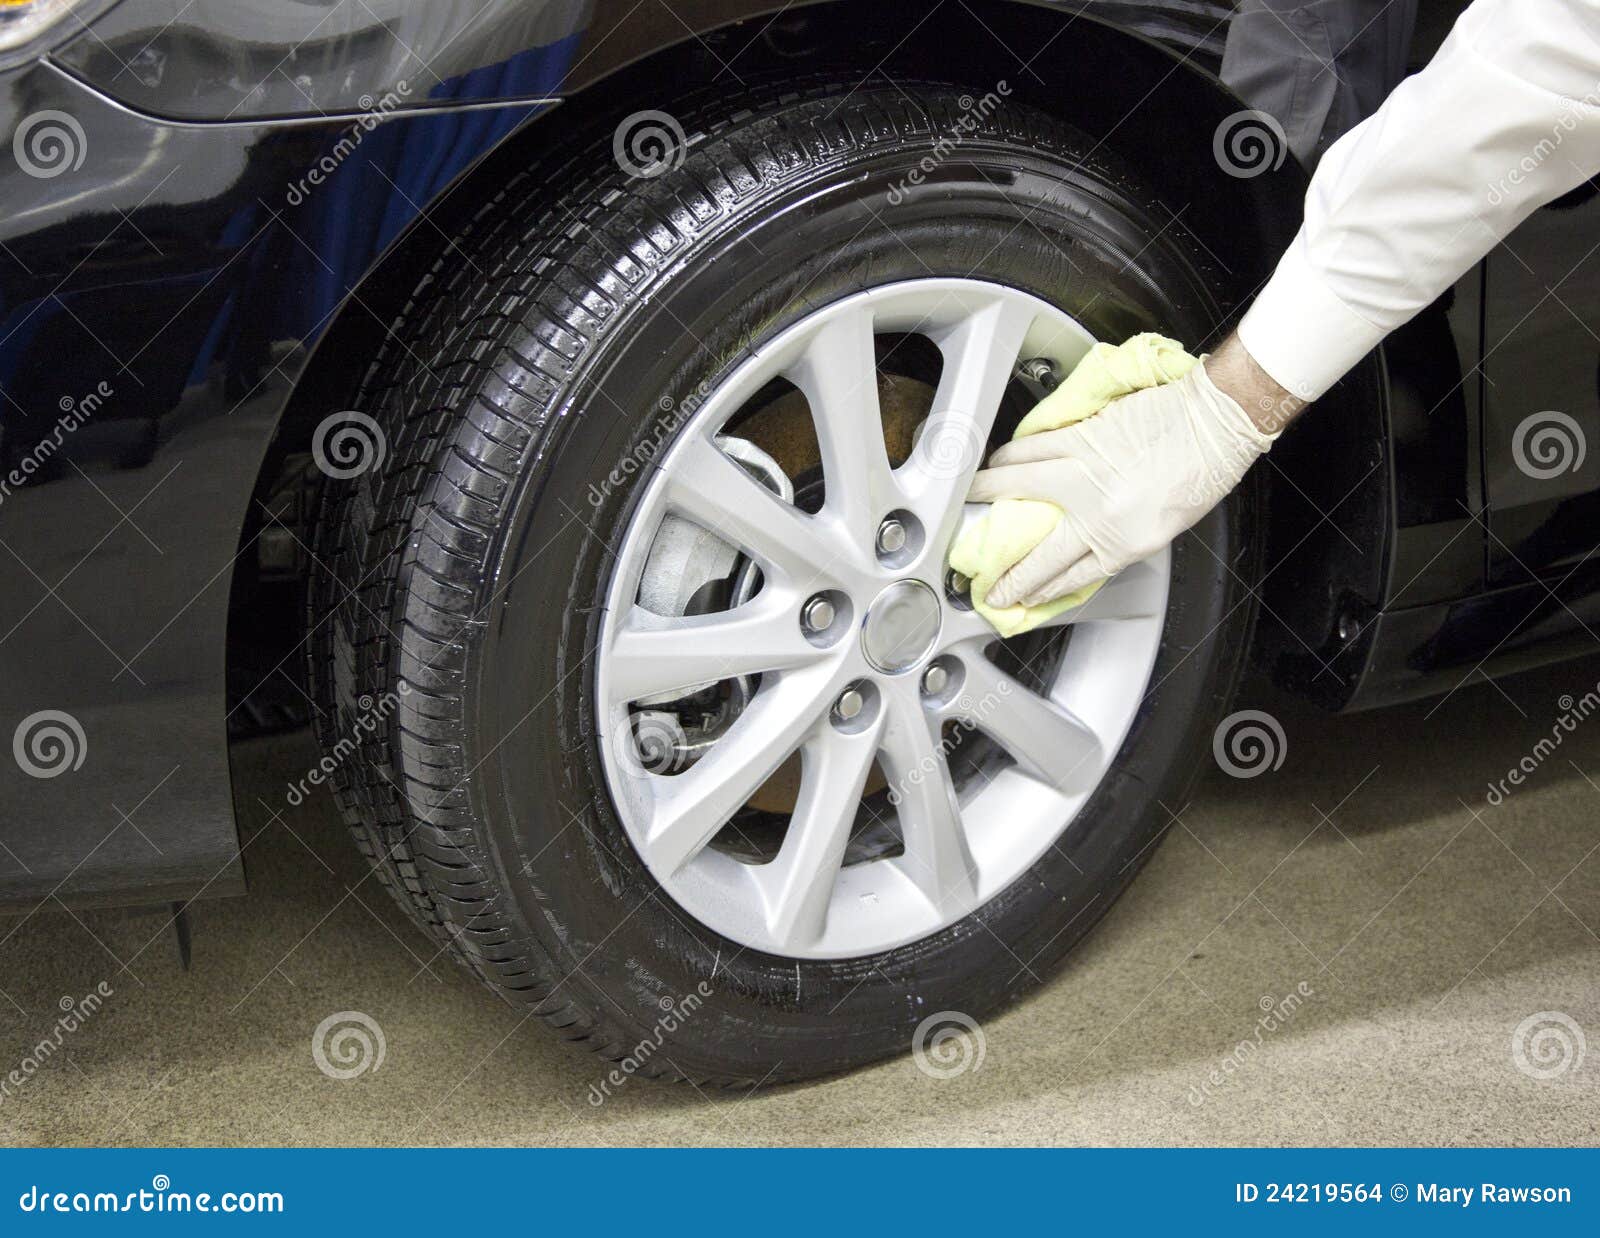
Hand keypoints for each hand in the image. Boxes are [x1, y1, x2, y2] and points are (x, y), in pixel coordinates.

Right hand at [968, 358, 1287, 607]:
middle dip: (1003, 569)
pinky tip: (1004, 456)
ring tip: (977, 494)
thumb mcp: (1161, 529)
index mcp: (1121, 540)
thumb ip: (1116, 540)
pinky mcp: (1081, 434)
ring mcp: (1083, 468)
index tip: (1011, 597)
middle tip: (979, 570)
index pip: (1064, 576)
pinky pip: (1033, 444)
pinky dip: (1012, 452)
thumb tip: (1082, 544)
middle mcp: (1096, 509)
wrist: (1215, 422)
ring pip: (1017, 481)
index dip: (1031, 590)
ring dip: (990, 490)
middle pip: (1035, 548)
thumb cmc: (1201, 473)